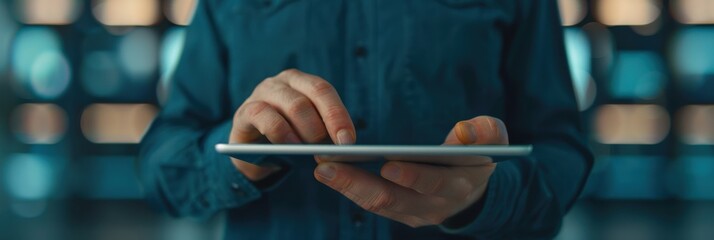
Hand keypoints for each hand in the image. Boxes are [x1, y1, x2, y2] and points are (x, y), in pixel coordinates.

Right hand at [229, 69, 355, 180]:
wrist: (253, 152)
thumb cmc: (288, 140)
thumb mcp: (309, 135)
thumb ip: (324, 135)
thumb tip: (343, 148)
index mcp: (304, 83)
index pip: (324, 90)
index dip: (338, 115)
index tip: (348, 141)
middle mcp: (284, 82)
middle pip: (312, 95)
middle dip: (325, 125)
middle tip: (330, 151)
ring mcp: (262, 93)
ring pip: (293, 105)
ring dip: (306, 130)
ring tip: (312, 152)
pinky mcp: (245, 111)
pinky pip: (263, 115)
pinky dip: (279, 132)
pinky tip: (288, 148)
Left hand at [314, 116, 507, 226]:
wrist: (474, 188)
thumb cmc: (479, 153)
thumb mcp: (493, 140)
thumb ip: (485, 131)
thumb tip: (464, 131)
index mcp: (458, 184)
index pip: (434, 183)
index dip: (413, 175)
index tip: (387, 164)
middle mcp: (434, 205)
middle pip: (392, 198)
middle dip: (358, 183)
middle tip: (328, 166)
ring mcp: (414, 213)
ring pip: (376, 204)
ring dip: (346, 187)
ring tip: (321, 167)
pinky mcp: (399, 213)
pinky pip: (370, 203)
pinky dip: (349, 188)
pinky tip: (329, 171)